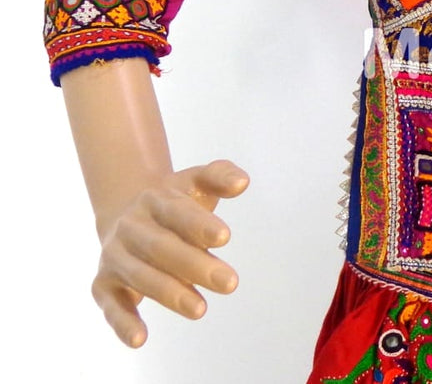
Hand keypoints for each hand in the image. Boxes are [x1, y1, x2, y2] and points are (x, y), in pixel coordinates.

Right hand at [91, 158, 249, 347]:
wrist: (128, 213)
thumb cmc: (176, 202)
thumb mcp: (198, 181)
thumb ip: (221, 176)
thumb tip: (243, 182)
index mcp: (154, 199)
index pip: (177, 212)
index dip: (199, 224)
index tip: (226, 237)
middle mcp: (130, 227)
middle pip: (161, 247)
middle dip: (195, 265)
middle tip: (230, 283)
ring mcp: (114, 256)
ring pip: (140, 276)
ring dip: (170, 294)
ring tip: (201, 308)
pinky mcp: (103, 284)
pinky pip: (111, 305)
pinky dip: (122, 323)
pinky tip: (141, 338)